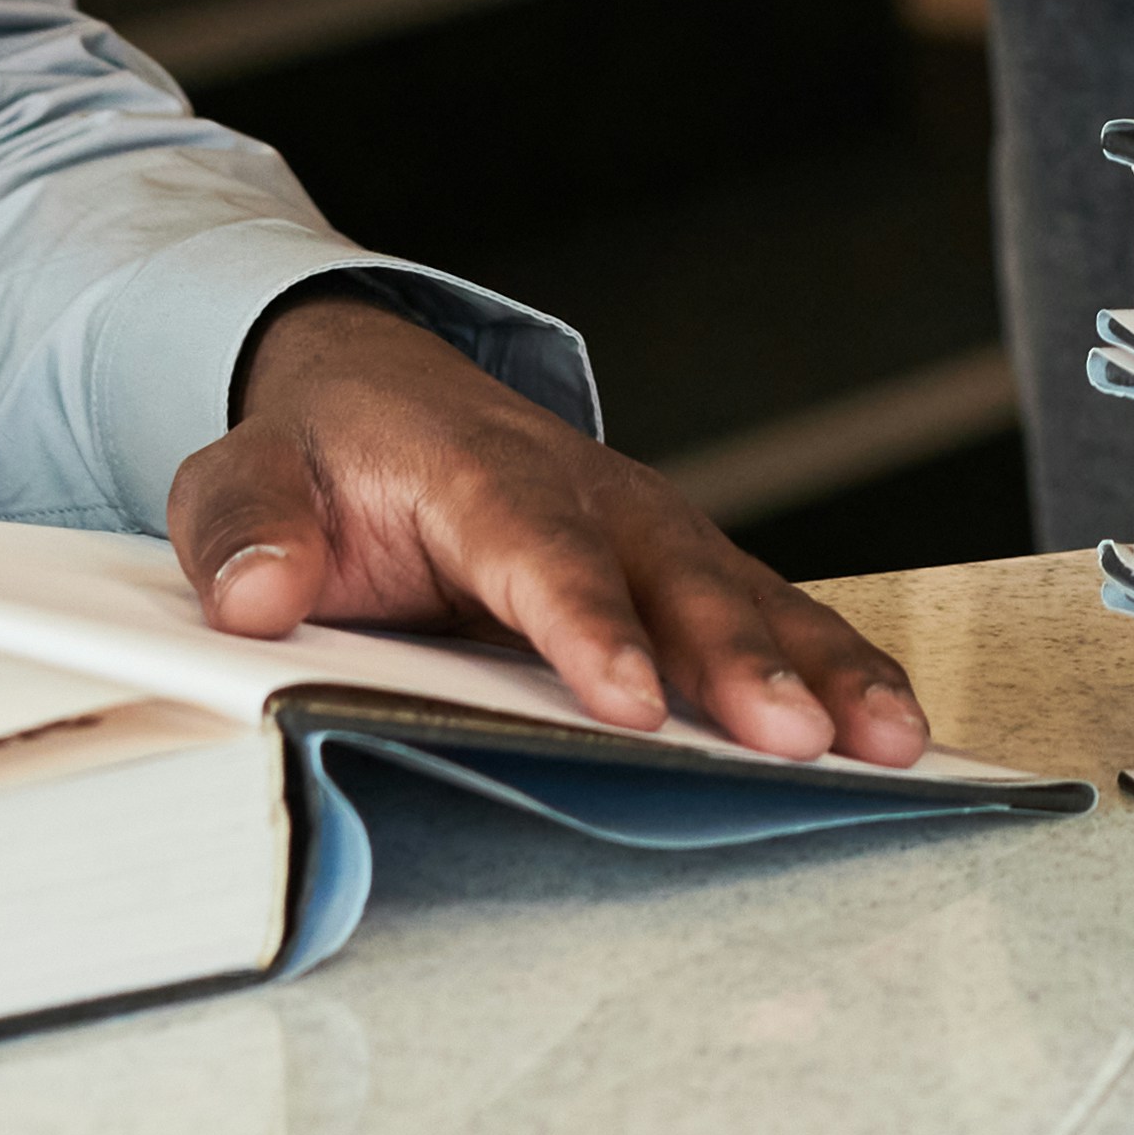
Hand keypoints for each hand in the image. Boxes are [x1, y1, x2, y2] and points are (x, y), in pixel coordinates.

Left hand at [164, 288, 933, 766]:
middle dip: (736, 658)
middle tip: (794, 737)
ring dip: (818, 666)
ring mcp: (645, 528)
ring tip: (886, 741)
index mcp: (474, 471)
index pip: (533, 546)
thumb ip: (242, 526)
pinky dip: (835, 665)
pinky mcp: (679, 567)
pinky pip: (768, 614)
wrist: (380, 393)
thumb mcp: (244, 473)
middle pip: (671, 574)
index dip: (585, 622)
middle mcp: (585, 491)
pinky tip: (891, 729)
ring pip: (743, 593)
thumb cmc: (321, 458)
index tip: (629, 701)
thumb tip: (252, 595)